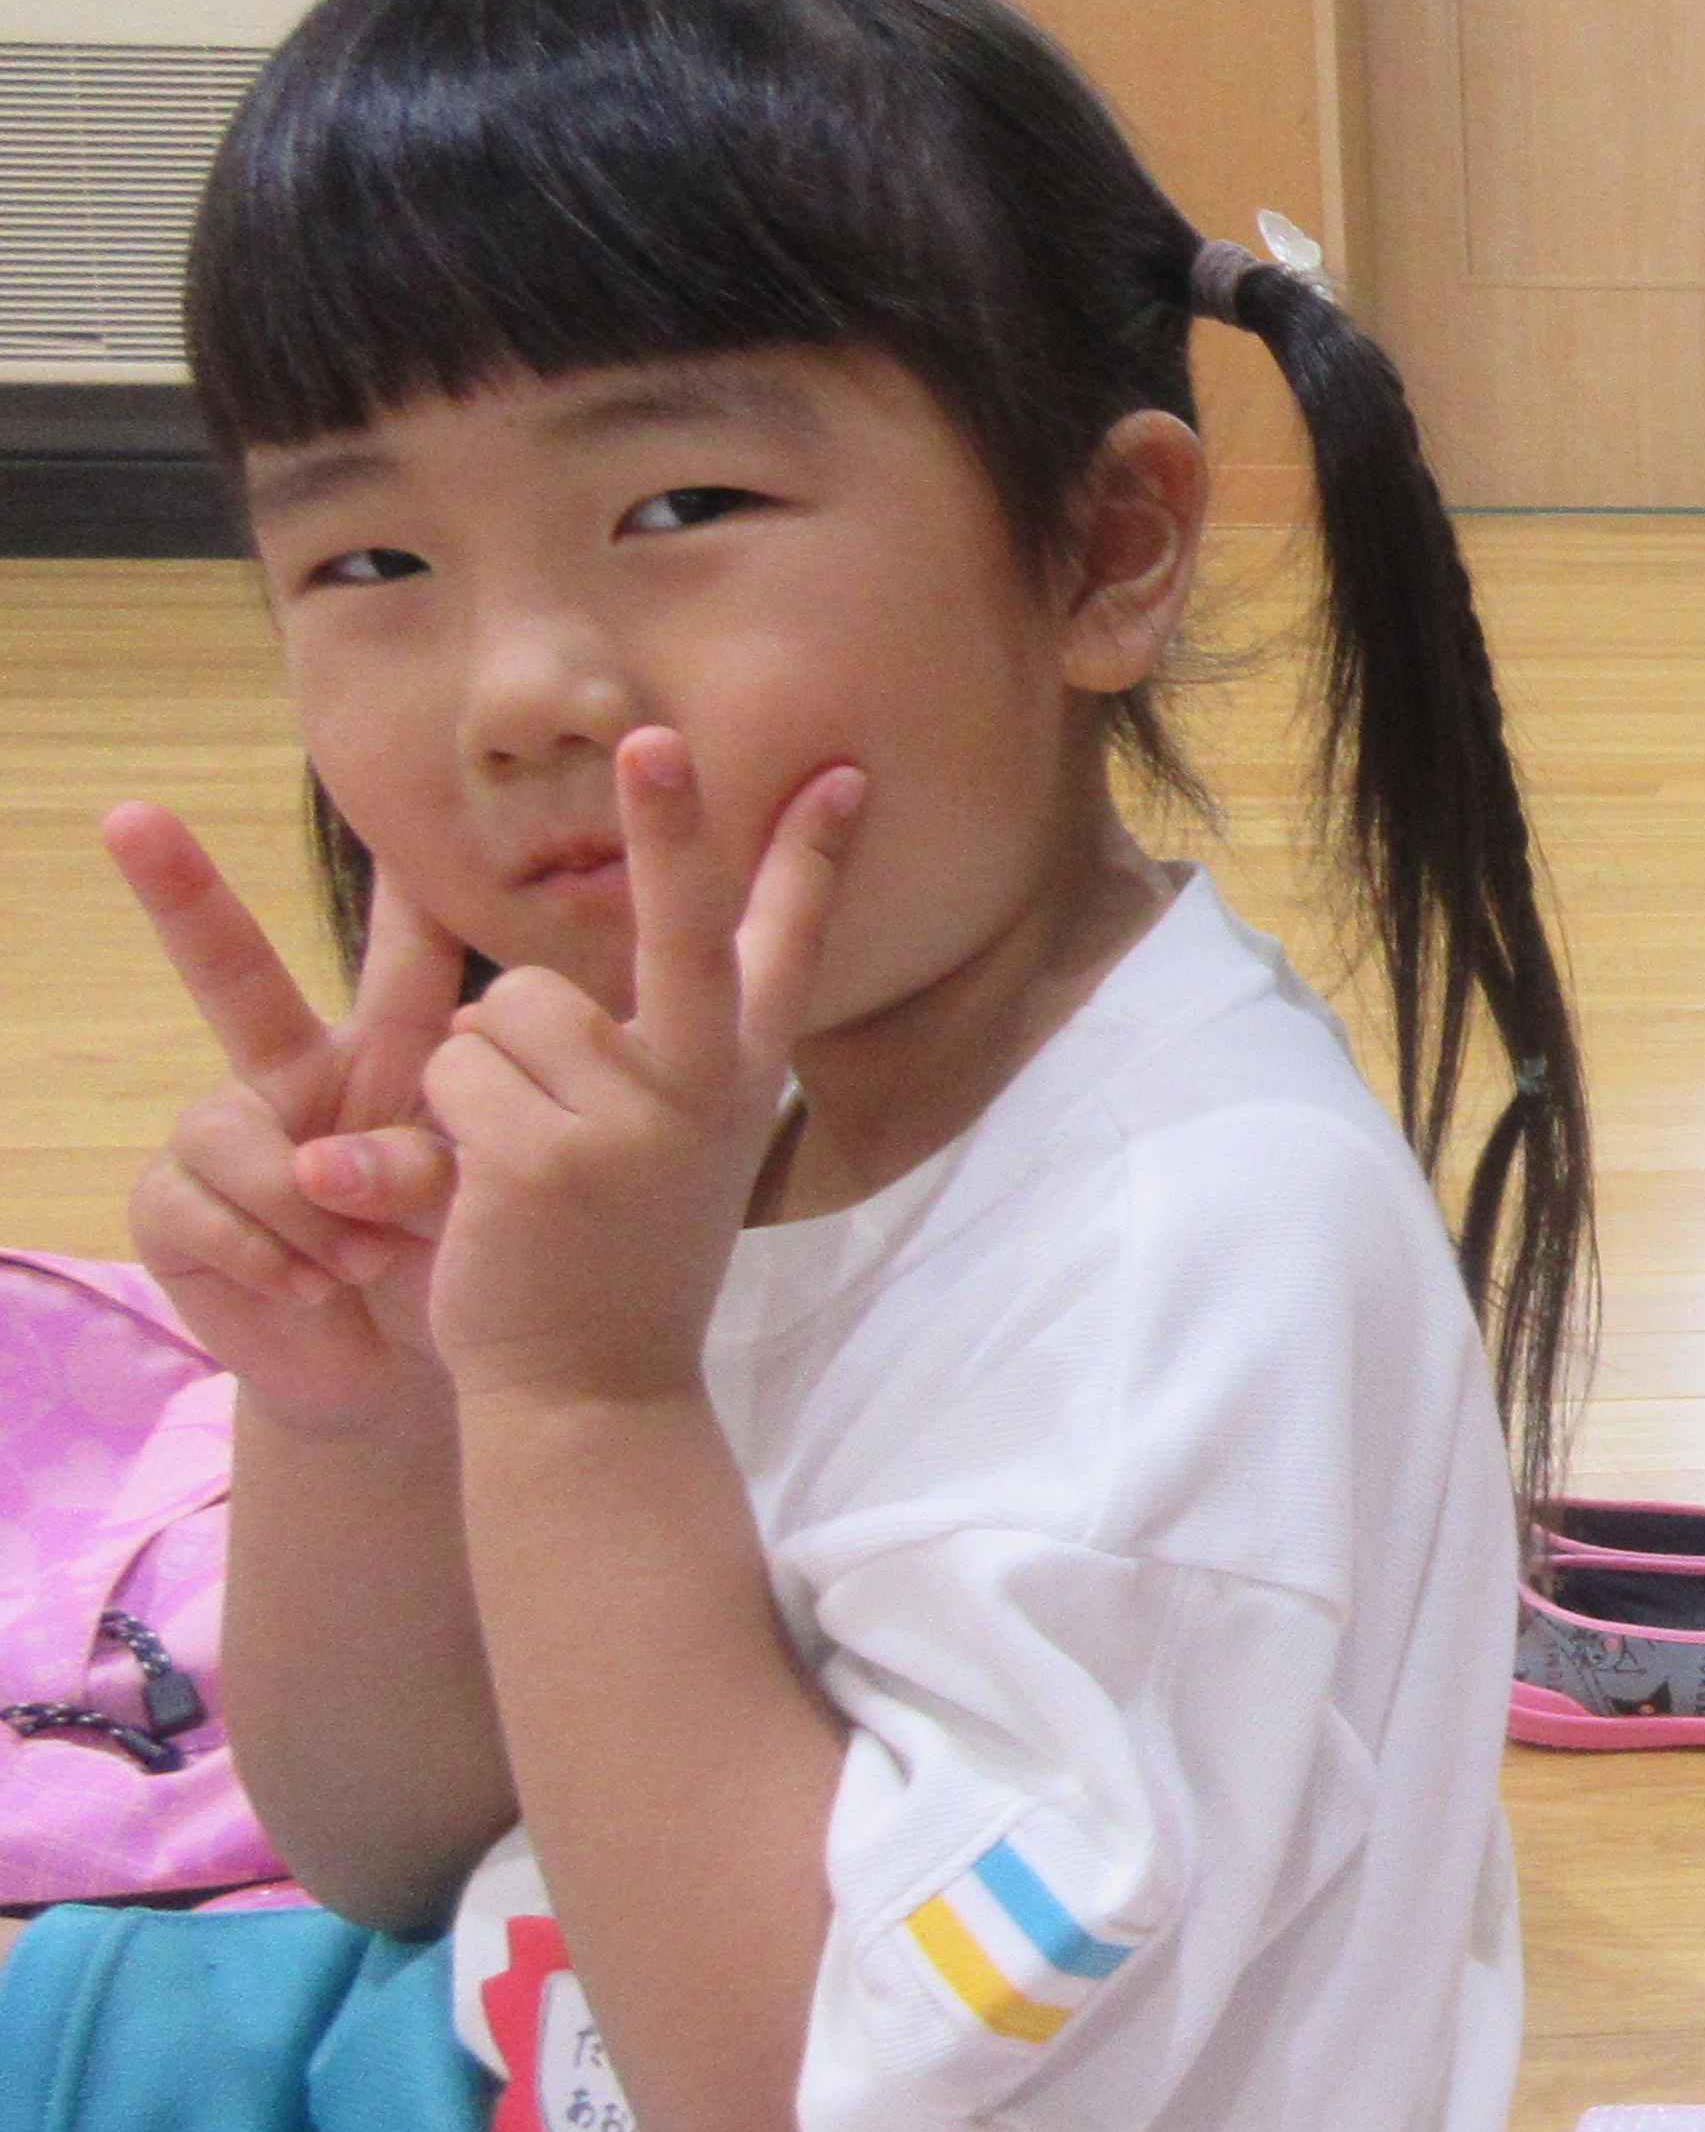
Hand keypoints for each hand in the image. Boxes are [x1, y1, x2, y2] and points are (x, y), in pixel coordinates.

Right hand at [107, 804, 466, 1435]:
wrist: (405, 1373)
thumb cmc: (452, 1269)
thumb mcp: (468, 1204)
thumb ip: (432, 1155)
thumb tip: (348, 1147)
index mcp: (389, 1058)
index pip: (400, 962)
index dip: (396, 894)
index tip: (394, 820)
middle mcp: (293, 1077)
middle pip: (230, 974)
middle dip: (181, 892)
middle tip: (132, 815)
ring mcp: (226, 1136)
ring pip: (241, 1135)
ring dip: (308, 1209)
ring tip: (361, 1261)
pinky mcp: (174, 1205)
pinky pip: (206, 1206)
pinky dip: (268, 1254)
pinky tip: (310, 1286)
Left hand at [413, 731, 860, 1411]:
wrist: (593, 1393)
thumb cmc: (617, 1257)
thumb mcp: (672, 1149)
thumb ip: (654, 1054)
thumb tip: (588, 960)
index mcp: (739, 1078)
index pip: (786, 946)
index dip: (811, 856)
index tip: (840, 773)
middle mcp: (704, 1089)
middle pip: (684, 930)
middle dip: (671, 828)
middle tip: (652, 738)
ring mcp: (630, 1124)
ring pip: (510, 1006)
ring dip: (482, 1066)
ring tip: (512, 1152)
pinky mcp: (545, 1159)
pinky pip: (459, 1073)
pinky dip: (438, 1124)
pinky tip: (478, 1189)